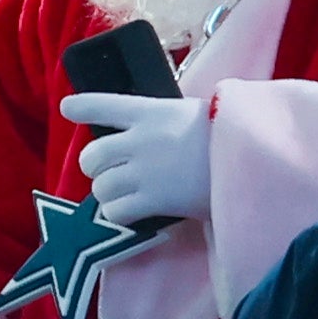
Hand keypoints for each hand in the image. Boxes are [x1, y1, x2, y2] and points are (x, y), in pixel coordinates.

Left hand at [64, 92, 213, 225]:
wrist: (250, 158)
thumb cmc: (228, 134)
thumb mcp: (190, 113)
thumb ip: (162, 119)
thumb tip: (145, 130)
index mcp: (149, 112)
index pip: (104, 104)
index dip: (82, 106)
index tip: (67, 107)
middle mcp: (139, 140)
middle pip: (92, 155)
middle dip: (96, 167)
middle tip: (110, 172)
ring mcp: (144, 171)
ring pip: (101, 187)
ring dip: (107, 193)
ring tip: (124, 196)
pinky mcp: (153, 200)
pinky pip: (115, 211)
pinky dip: (119, 214)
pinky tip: (132, 213)